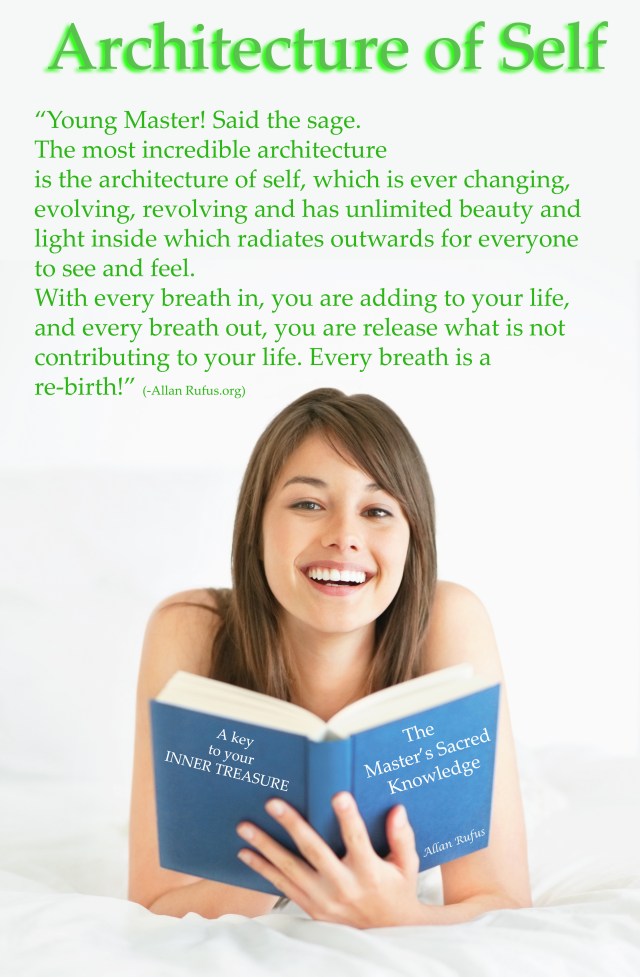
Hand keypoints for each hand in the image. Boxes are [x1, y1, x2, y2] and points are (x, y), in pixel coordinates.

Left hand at [236, 792, 427, 927]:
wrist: (387, 934)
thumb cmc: (397, 892)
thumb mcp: (407, 867)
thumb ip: (402, 838)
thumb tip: (397, 810)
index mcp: (369, 873)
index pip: (357, 840)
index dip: (348, 818)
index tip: (338, 795)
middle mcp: (343, 886)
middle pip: (314, 851)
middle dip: (292, 825)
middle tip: (273, 803)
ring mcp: (323, 899)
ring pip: (290, 869)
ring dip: (266, 846)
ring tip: (245, 827)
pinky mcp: (311, 908)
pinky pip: (282, 887)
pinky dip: (263, 870)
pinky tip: (246, 853)